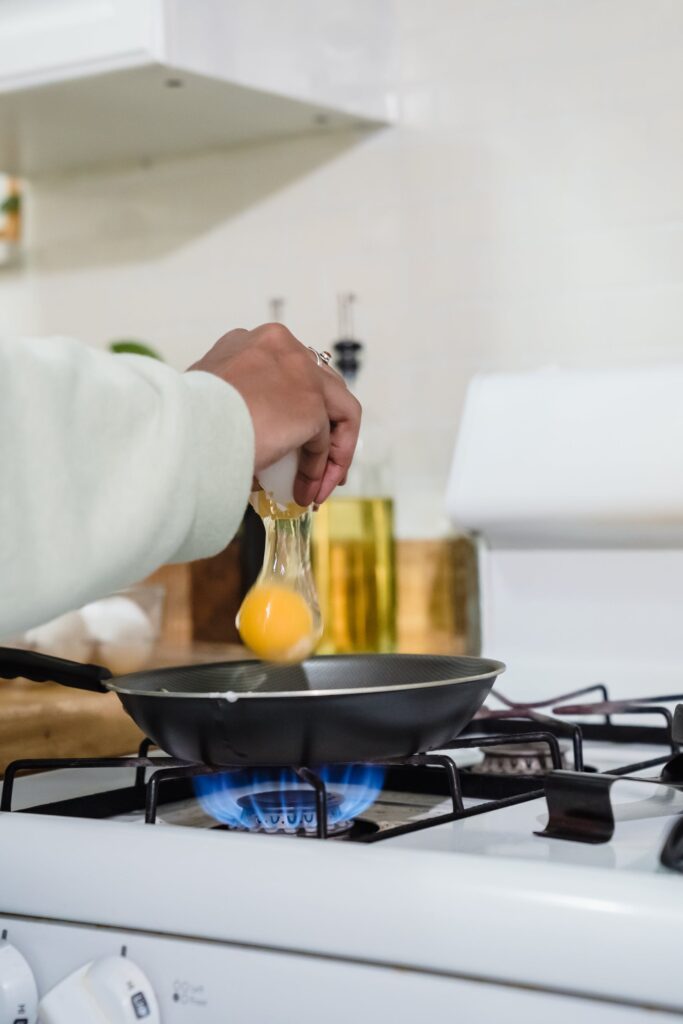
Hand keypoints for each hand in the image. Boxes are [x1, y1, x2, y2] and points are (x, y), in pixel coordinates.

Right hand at [189, 323, 360, 505]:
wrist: (183, 432)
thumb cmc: (182, 425)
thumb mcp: (205, 402)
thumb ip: (232, 406)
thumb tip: (248, 438)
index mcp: (249, 343)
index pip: (290, 371)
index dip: (297, 408)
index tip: (292, 441)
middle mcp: (280, 346)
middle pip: (322, 386)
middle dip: (327, 429)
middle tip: (319, 465)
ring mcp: (300, 372)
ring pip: (338, 410)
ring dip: (334, 452)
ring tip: (319, 487)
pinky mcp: (311, 404)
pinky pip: (325, 442)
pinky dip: (320, 469)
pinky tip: (305, 490)